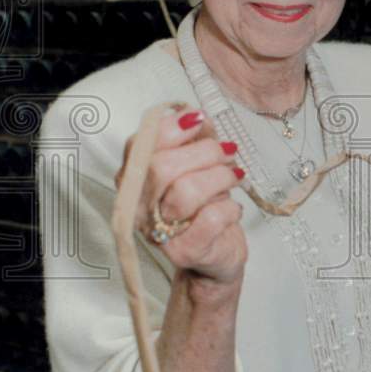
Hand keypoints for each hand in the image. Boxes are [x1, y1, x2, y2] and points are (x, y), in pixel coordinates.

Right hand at [115, 104, 246, 291]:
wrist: (216, 256)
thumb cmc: (205, 207)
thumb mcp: (199, 165)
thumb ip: (194, 138)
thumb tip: (195, 115)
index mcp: (136, 179)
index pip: (141, 145)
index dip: (172, 128)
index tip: (199, 120)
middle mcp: (138, 207)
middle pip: (162, 167)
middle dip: (205, 152)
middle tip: (227, 153)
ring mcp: (158, 232)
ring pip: (187, 191)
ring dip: (221, 178)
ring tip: (233, 178)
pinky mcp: (184, 252)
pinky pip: (211, 218)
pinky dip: (231, 207)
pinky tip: (233, 208)